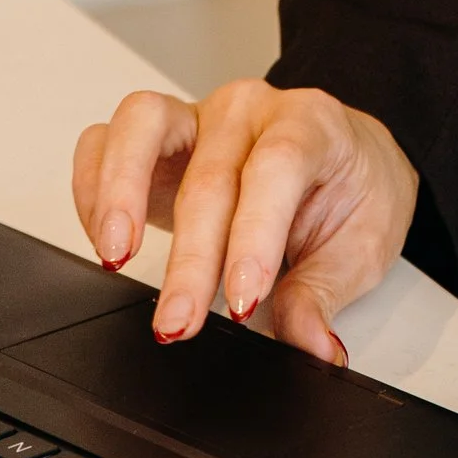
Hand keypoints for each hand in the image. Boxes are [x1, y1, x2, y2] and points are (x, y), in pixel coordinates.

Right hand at [70, 80, 418, 362]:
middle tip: (178, 323)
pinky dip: (94, 187)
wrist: (345, 156)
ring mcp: (198, 115)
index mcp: (312, 125)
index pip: (277, 167)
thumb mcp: (362, 244)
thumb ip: (324, 293)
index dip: (255, 234)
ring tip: (115, 256)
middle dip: (190, 257)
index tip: (241, 300)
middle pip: (209, 174)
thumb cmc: (352, 188)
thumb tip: (309, 346)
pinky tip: (104, 240)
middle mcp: (250, 111)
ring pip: (143, 124)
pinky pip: (106, 140)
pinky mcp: (157, 136)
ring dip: (121, 193)